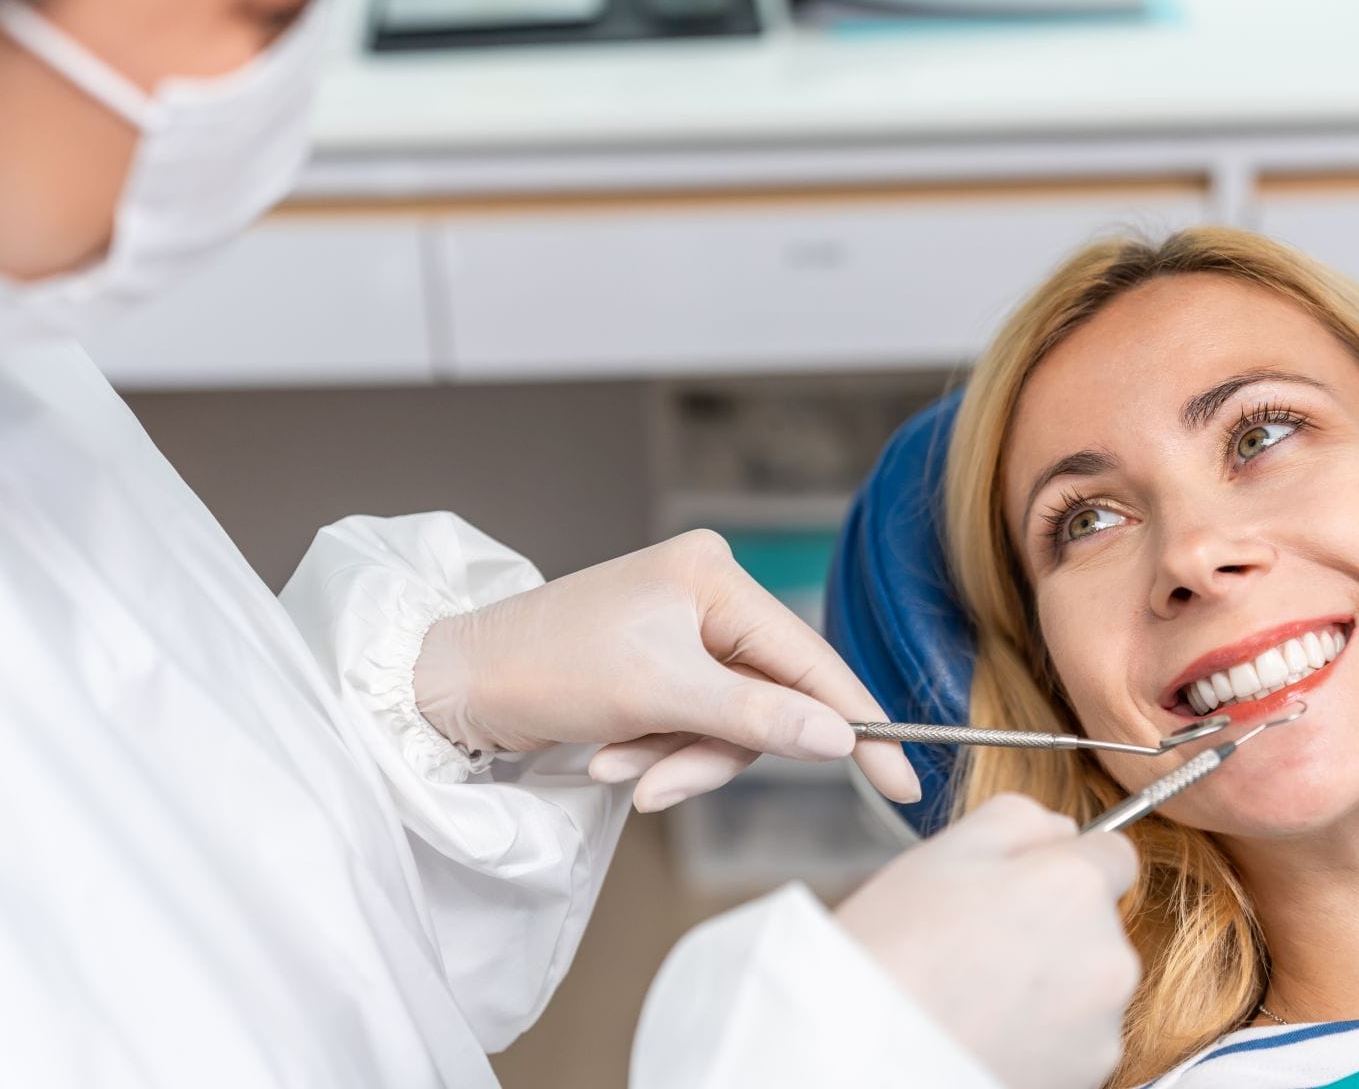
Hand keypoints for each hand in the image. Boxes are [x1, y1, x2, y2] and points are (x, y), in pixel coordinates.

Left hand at [412, 530, 920, 811]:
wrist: (456, 685)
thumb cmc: (549, 668)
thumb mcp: (659, 696)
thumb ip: (757, 716)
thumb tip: (840, 737)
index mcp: (714, 575)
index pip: (810, 659)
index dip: (857, 724)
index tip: (902, 779)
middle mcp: (706, 592)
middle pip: (768, 699)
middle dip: (713, 752)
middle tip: (661, 784)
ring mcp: (681, 630)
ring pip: (729, 722)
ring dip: (677, 759)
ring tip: (621, 769)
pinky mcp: (657, 665)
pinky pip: (692, 725)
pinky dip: (657, 752)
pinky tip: (611, 756)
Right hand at [836, 795, 1140, 1088]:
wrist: (863, 1057)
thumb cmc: (893, 953)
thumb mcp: (942, 852)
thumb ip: (1018, 819)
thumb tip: (1061, 829)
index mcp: (1075, 887)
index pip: (1116, 854)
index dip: (1066, 864)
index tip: (1027, 886)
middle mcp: (1108, 956)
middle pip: (1098, 923)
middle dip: (1053, 926)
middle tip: (980, 942)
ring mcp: (1102, 1027)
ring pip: (1087, 985)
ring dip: (1050, 984)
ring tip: (977, 993)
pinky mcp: (1088, 1076)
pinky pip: (1076, 1040)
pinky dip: (1043, 1035)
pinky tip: (988, 1029)